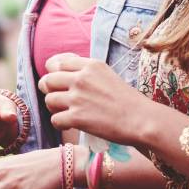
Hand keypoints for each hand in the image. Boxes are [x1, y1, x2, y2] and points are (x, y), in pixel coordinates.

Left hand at [38, 54, 154, 143]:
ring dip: (55, 109)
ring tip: (67, 113)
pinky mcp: (77, 117)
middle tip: (59, 100)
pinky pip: (55, 119)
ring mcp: (77, 97)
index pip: (56, 64)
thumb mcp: (108, 76)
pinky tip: (71, 125)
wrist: (141, 120)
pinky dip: (61, 124)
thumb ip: (87, 73)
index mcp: (90, 65)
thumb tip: (65, 77)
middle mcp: (81, 78)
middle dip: (50, 91)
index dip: (53, 74)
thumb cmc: (128, 101)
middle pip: (47, 81)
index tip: (59, 84)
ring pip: (49, 100)